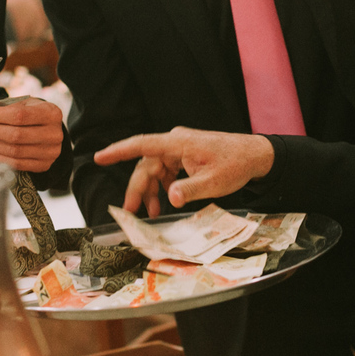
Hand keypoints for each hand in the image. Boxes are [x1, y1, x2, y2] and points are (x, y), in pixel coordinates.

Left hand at [0, 97, 62, 172]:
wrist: (50, 131)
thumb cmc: (34, 115)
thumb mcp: (21, 104)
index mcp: (51, 113)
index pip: (19, 116)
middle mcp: (54, 134)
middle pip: (15, 135)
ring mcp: (50, 153)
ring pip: (13, 151)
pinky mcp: (43, 165)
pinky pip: (14, 164)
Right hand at [93, 127, 274, 216]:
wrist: (255, 156)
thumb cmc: (235, 164)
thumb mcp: (214, 182)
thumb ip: (190, 189)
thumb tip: (170, 197)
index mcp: (178, 143)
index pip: (142, 144)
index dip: (118, 151)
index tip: (99, 157)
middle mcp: (175, 143)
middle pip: (146, 164)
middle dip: (137, 188)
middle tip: (129, 210)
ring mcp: (179, 149)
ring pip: (154, 170)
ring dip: (150, 191)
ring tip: (151, 213)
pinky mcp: (184, 156)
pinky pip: (165, 171)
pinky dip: (162, 187)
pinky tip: (164, 203)